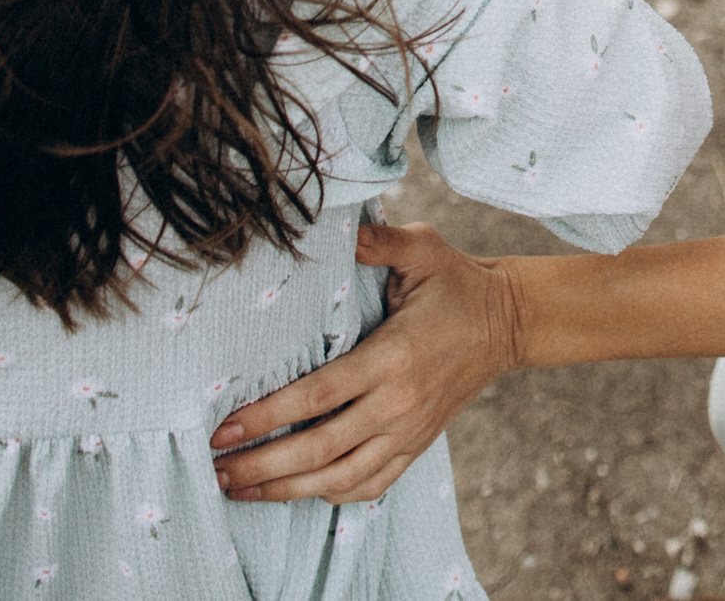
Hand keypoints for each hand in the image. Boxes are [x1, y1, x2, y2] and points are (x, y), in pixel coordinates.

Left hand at [209, 222, 520, 504]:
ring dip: (286, 489)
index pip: (317, 397)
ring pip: (340, 478)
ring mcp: (408, 431)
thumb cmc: (457, 283)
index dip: (266, 417)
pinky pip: (370, 485)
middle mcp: (398, 404)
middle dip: (261, 464)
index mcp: (392, 357)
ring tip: (240, 488)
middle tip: (215, 471)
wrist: (508, 323)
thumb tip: (331, 229)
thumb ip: (375, 241)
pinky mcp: (418, 445)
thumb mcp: (422, 248)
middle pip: (319, 449)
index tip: (223, 429)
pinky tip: (298, 492)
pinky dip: (331, 495)